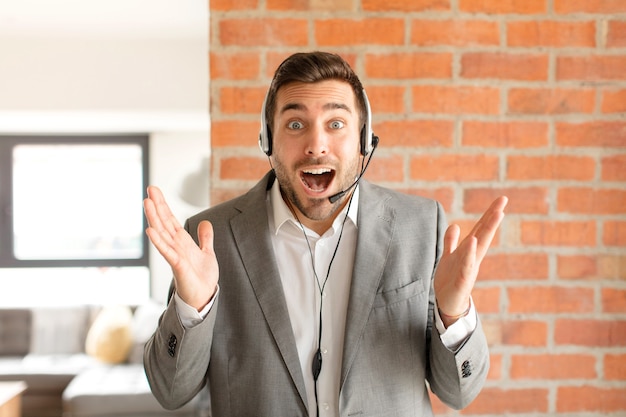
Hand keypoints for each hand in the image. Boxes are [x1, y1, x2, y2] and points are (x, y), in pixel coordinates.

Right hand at [143, 186, 218, 310]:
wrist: (204, 297)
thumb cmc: (202, 278)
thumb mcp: (206, 253)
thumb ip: (205, 238)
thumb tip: (205, 222)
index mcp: (182, 242)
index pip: (170, 220)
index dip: (163, 205)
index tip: (155, 191)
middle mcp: (175, 246)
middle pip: (164, 222)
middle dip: (157, 206)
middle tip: (149, 189)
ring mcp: (175, 255)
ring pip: (163, 234)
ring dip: (154, 218)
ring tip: (147, 203)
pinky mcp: (178, 266)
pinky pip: (167, 252)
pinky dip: (159, 241)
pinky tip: (151, 231)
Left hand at [434, 196, 507, 326]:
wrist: (447, 304)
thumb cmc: (450, 281)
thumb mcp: (449, 257)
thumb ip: (451, 242)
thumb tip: (455, 225)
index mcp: (469, 251)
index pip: (481, 230)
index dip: (490, 215)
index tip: (501, 200)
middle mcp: (472, 258)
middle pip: (483, 236)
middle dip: (492, 220)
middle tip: (502, 203)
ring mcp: (468, 270)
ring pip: (477, 249)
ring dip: (485, 232)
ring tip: (494, 215)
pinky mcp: (461, 283)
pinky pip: (465, 266)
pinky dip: (468, 255)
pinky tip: (471, 242)